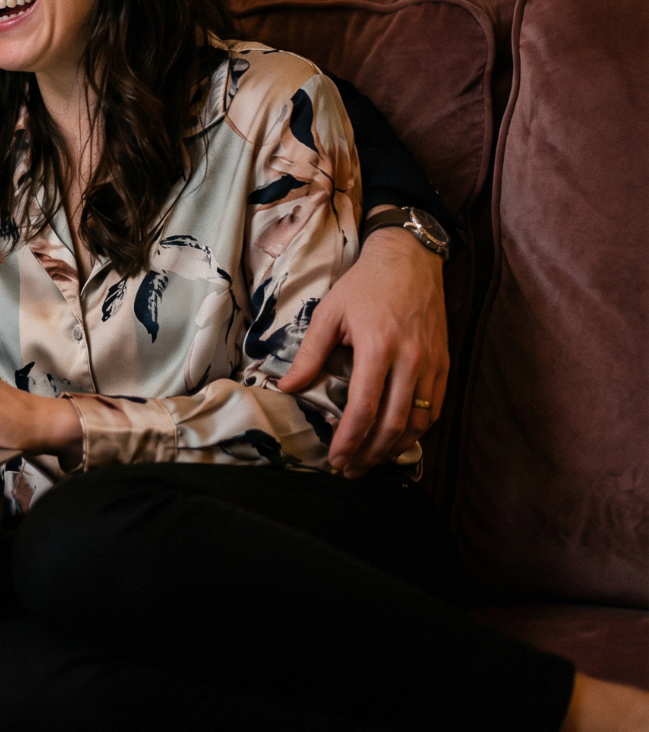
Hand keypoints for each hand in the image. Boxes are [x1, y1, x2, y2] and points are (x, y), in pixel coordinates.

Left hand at [279, 223, 447, 476]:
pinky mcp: (444, 365)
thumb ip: (309, 355)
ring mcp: (432, 365)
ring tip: (371, 462)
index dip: (350, 440)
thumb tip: (286, 388)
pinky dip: (416, 431)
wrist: (410, 260)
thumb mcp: (329, 314)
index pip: (364, 408)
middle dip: (371, 454)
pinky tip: (397, 440)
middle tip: (351, 471)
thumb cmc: (364, 286)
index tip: (336, 460)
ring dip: (394, 448)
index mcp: (377, 348)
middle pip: (394, 423)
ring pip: (418, 422)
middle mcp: (410, 361)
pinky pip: (434, 409)